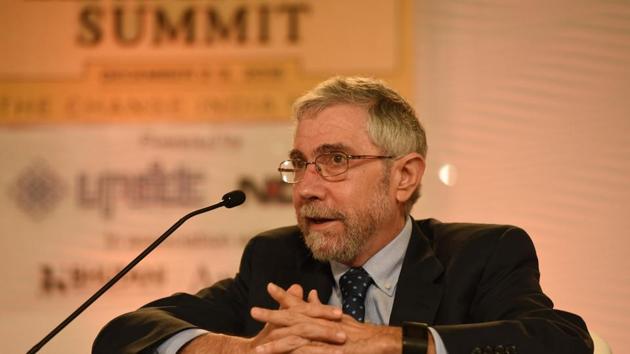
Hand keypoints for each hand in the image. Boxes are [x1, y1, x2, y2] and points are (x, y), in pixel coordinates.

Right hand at [180, 283, 343, 353]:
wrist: (247, 353)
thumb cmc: (267, 340)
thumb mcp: (280, 320)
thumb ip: (289, 304)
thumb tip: (299, 287)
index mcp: (285, 322)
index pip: (305, 313)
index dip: (323, 312)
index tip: (340, 313)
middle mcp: (284, 331)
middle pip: (305, 325)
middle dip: (325, 326)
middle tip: (344, 326)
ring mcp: (284, 344)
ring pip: (305, 343)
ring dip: (324, 347)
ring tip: (342, 347)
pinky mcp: (284, 352)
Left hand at [251, 284, 401, 353]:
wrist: (377, 342)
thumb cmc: (358, 331)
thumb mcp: (336, 316)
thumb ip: (319, 307)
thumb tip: (309, 294)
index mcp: (320, 315)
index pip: (299, 303)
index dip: (284, 296)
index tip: (269, 287)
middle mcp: (319, 323)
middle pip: (292, 318)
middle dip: (271, 315)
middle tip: (253, 312)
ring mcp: (322, 338)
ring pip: (294, 339)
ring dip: (275, 344)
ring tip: (258, 349)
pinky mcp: (325, 352)